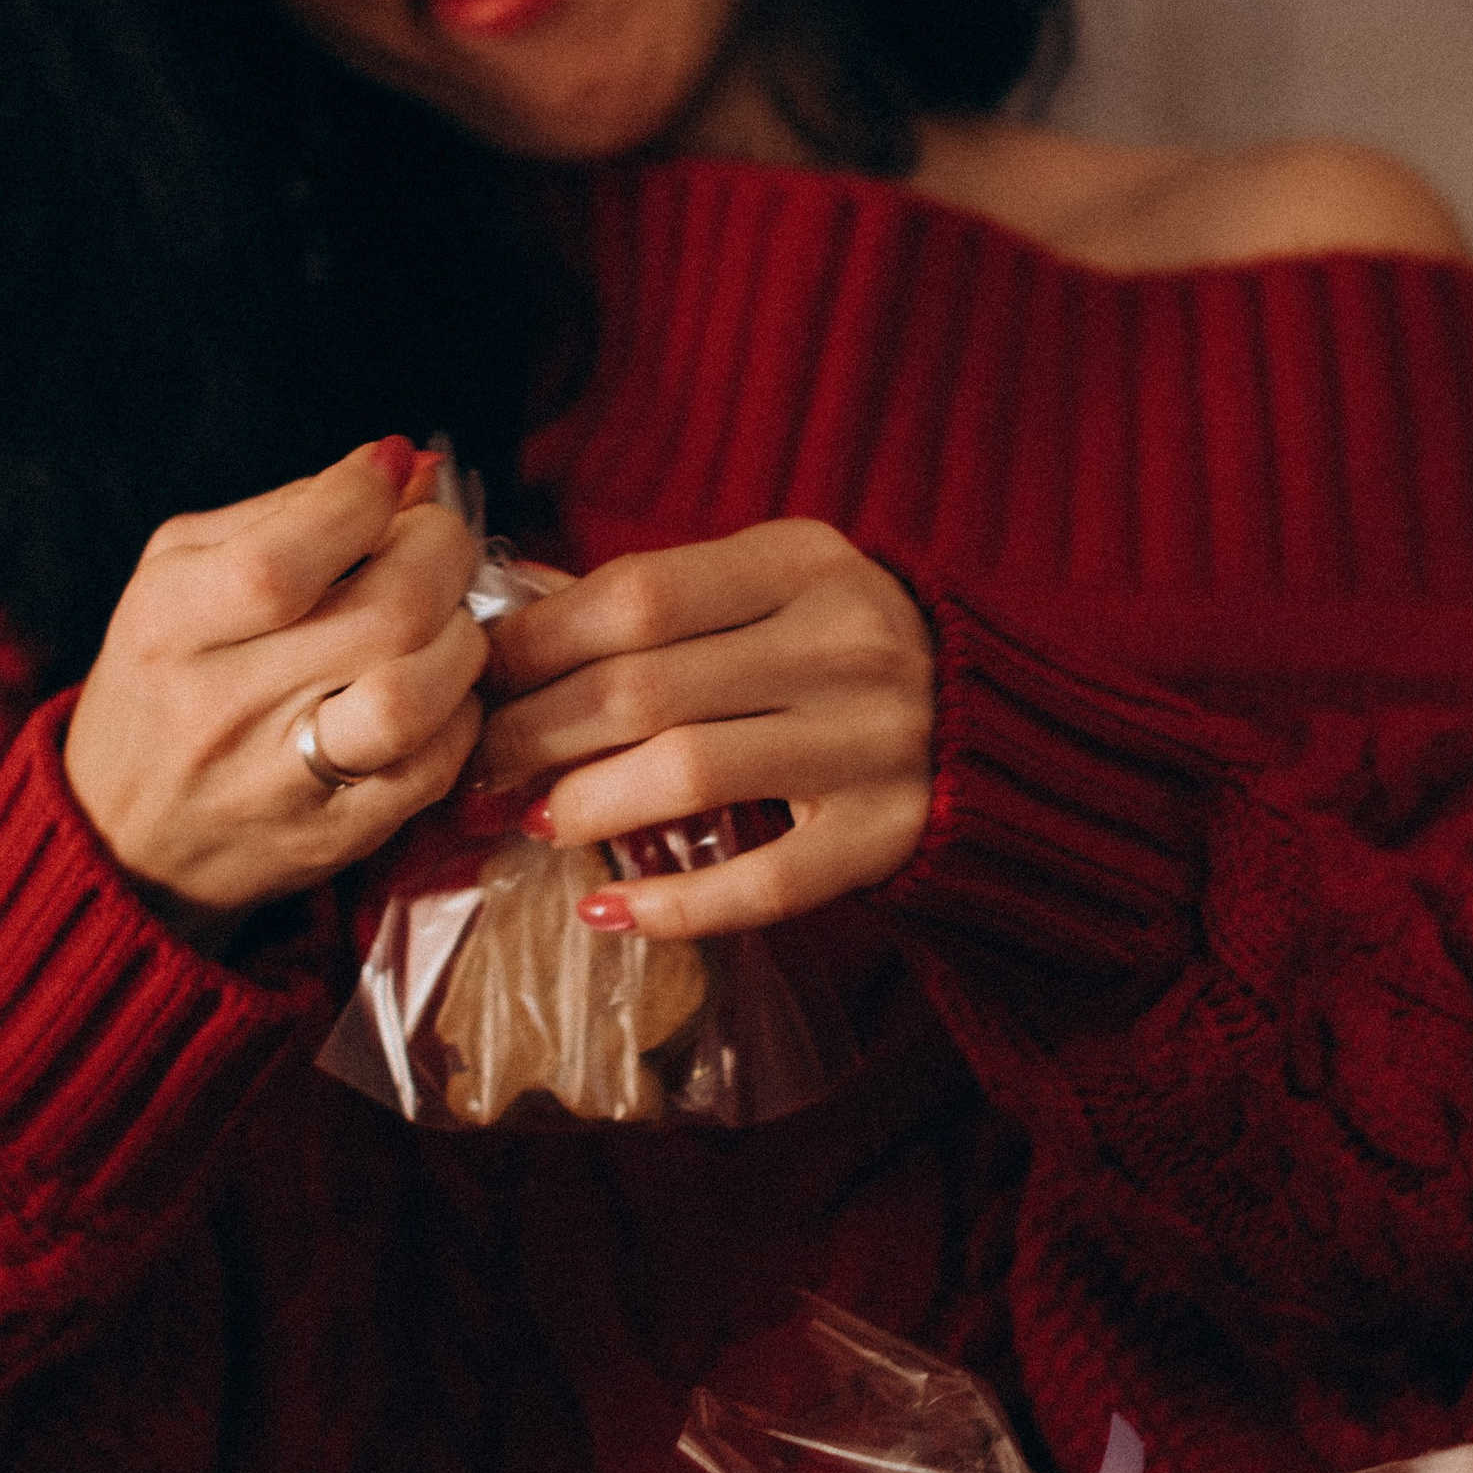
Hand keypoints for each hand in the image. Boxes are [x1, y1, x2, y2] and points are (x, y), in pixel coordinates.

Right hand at [65, 441, 487, 921]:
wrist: (123, 841)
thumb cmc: (166, 680)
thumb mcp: (182, 574)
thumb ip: (291, 510)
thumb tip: (407, 463)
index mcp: (169, 623)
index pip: (285, 559)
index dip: (364, 500)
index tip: (390, 473)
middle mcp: (220, 705)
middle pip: (385, 615)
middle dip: (442, 554)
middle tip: (437, 544)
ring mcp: (281, 781)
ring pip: (417, 699)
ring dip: (461, 640)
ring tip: (443, 622)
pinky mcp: (335, 836)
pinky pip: (436, 765)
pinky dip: (459, 711)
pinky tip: (436, 689)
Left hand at [472, 522, 933, 936]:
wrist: (995, 724)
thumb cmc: (839, 649)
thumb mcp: (772, 587)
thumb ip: (664, 601)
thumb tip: (509, 630)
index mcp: (805, 562)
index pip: (638, 594)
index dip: (537, 641)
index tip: (477, 676)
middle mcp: (846, 644)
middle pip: (646, 688)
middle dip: (536, 731)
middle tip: (481, 762)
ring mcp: (872, 743)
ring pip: (689, 774)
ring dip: (587, 804)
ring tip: (533, 820)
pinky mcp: (884, 837)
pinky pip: (759, 883)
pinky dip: (670, 906)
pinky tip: (603, 909)